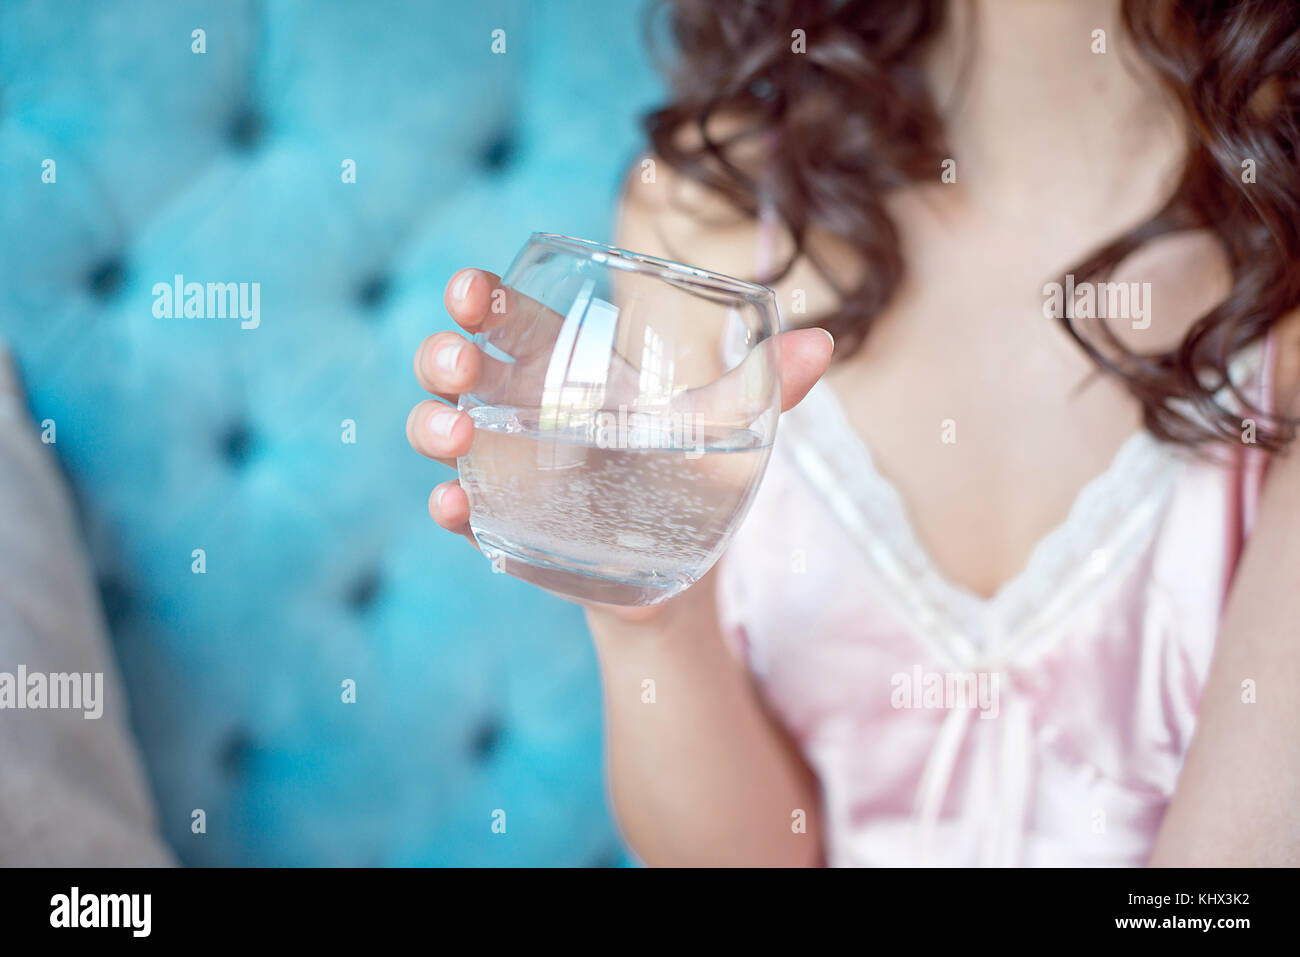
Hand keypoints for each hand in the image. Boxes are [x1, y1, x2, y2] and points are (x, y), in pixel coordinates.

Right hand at [407, 267, 833, 622]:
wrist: (685, 572)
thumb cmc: (694, 479)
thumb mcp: (729, 431)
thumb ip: (767, 387)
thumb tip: (824, 340)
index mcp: (568, 371)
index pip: (510, 320)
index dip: (481, 298)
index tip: (470, 290)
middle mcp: (525, 412)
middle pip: (462, 368)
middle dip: (443, 355)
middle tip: (458, 363)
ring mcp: (508, 470)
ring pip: (445, 434)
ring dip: (433, 427)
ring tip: (456, 436)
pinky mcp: (508, 526)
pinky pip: (465, 514)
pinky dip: (452, 509)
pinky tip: (457, 509)